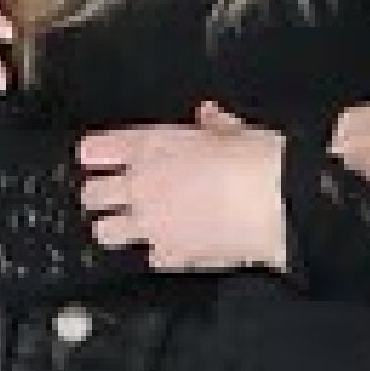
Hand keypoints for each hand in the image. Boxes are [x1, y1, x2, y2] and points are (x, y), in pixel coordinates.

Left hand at [79, 103, 287, 271]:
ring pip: (105, 231)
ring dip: (116, 226)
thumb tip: (208, 115)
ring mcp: (150, 225)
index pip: (94, 150)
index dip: (97, 153)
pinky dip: (159, 250)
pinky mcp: (169, 256)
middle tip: (116, 191)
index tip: (103, 156)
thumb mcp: (237, 130)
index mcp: (151, 146)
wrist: (279, 206)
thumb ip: (214, 124)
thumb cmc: (259, 161)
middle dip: (100, 193)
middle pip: (90, 194)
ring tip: (135, 222)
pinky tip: (176, 242)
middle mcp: (140, 186)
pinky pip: (149, 255)